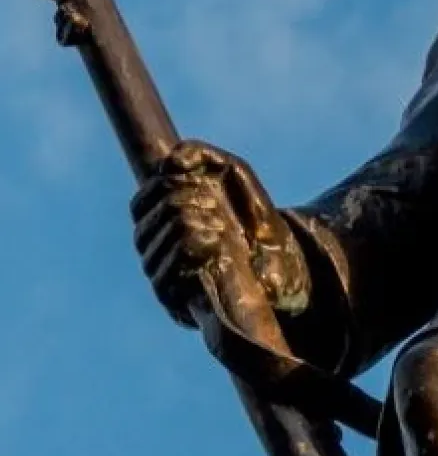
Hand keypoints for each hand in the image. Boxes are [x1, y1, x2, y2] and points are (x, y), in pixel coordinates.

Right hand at [131, 140, 310, 326]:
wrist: (279, 256)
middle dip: (190, 201)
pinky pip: (174, 266)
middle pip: (155, 217)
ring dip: (201, 223)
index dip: (163, 186)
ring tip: (223, 229)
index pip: (140, 204)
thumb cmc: (251, 213)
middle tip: (216, 207)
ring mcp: (162, 277)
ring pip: (167, 237)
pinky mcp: (175, 301)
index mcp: (160, 221)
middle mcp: (154, 251)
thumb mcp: (232, 172)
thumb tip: (170, 161)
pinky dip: (199, 246)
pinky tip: (219, 244)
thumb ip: (200, 154)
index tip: (196, 181)